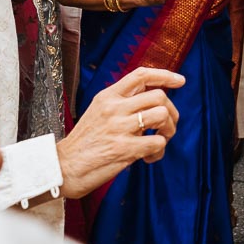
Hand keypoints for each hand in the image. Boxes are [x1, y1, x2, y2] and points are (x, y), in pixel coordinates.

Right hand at [56, 66, 184, 198]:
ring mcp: (119, 127)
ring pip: (162, 116)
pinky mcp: (123, 148)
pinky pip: (158, 142)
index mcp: (107, 96)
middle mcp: (114, 108)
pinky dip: (159, 151)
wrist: (63, 168)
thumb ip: (121, 103)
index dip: (164, 75)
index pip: (141, 75)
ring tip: (159, 142)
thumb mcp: (98, 112)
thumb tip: (153, 98)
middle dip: (172, 112)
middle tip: (167, 128)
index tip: (180, 81)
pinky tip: (149, 158)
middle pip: (159, 96)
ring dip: (169, 131)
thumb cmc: (84, 143)